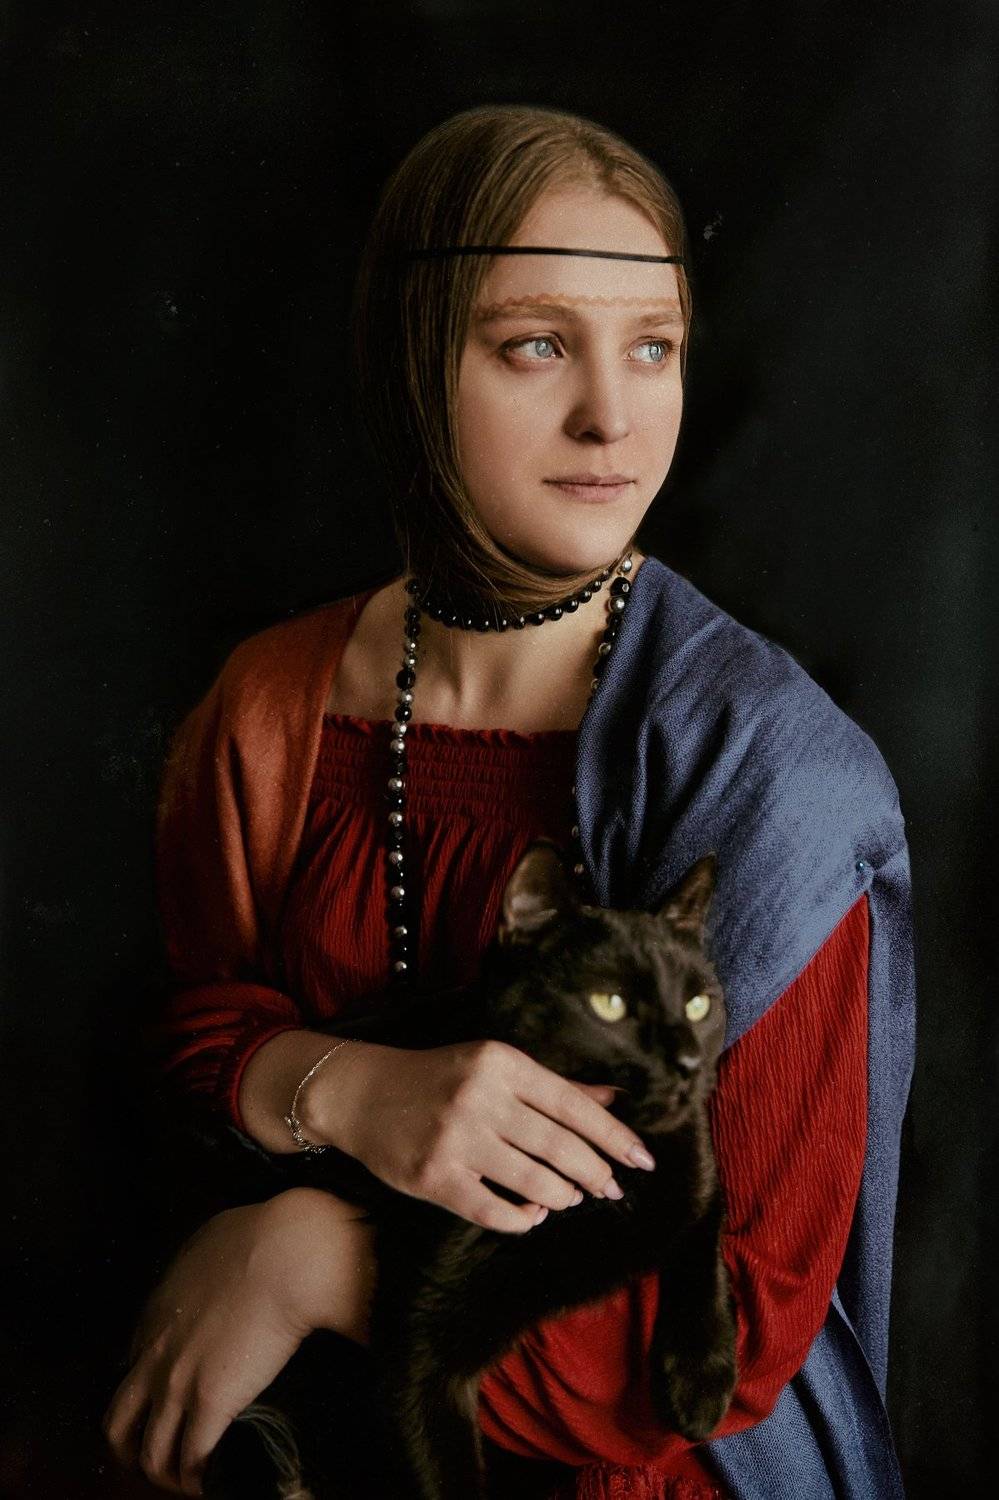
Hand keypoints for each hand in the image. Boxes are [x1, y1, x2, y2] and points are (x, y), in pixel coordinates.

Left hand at [102, 1188, 375, 1495]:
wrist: (290, 1252)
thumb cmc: (268, 1234)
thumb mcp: (221, 1236)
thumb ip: (211, 1257)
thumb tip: (232, 1257)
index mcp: (159, 1308)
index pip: (132, 1363)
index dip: (149, 1388)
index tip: (173, 1398)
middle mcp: (156, 1349)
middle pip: (118, 1420)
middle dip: (134, 1447)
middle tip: (165, 1455)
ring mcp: (177, 1380)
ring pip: (147, 1451)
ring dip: (167, 1473)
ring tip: (193, 1480)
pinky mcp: (209, 1402)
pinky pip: (191, 1461)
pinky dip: (200, 1480)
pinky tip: (217, 1482)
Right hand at [300, 1039, 655, 1233]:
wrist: (359, 1093)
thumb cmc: (436, 1077)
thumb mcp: (493, 1066)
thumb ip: (553, 1085)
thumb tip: (614, 1099)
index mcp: (500, 1062)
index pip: (572, 1104)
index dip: (612, 1135)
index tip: (643, 1159)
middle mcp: (480, 1098)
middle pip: (559, 1145)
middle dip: (596, 1172)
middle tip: (612, 1187)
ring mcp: (456, 1139)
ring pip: (534, 1181)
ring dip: (564, 1195)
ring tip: (573, 1197)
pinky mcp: (434, 1177)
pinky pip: (494, 1210)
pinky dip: (524, 1218)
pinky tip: (535, 1214)